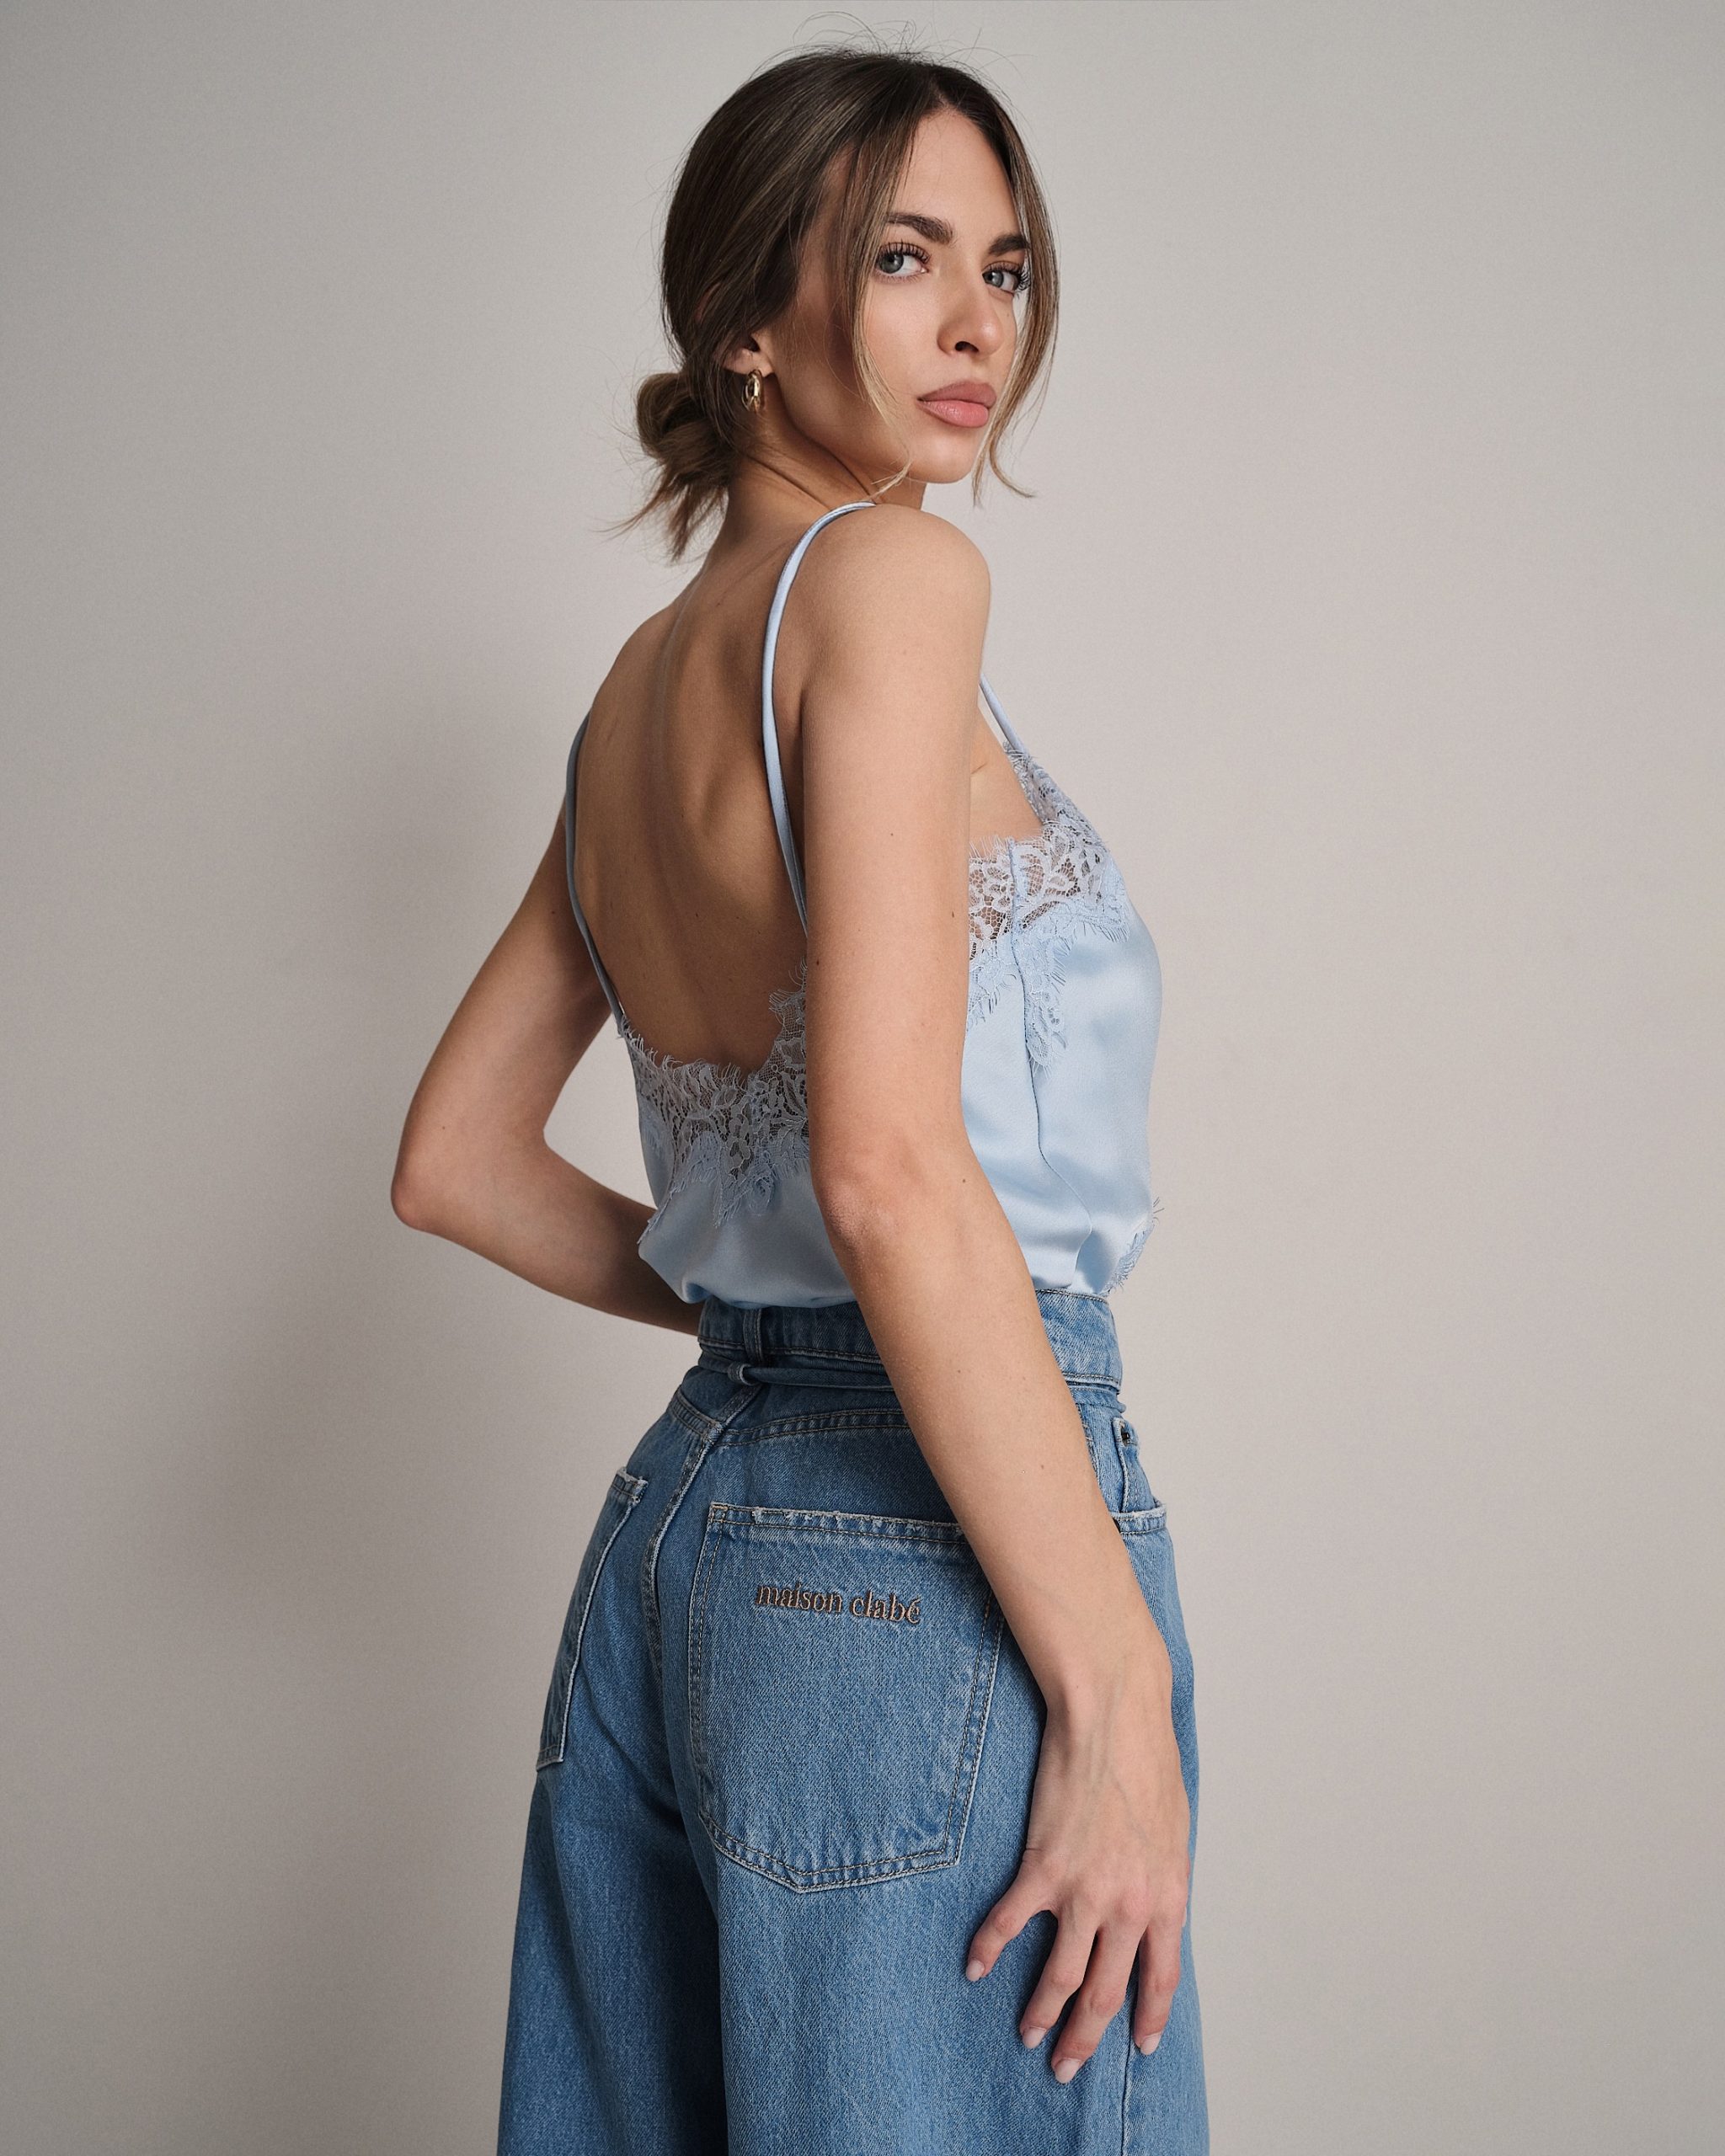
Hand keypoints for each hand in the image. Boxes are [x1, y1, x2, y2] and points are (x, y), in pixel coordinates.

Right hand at [963, 1669, 1189, 2079]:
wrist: (1115, 1714)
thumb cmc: (1149, 1760)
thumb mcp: (1174, 1831)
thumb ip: (1161, 1878)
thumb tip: (1150, 1909)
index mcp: (1169, 1898)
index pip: (1160, 1979)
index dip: (1147, 2018)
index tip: (1139, 2045)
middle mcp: (1129, 1907)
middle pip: (1104, 1994)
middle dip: (1084, 2039)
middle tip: (1066, 2067)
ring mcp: (1084, 1891)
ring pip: (1060, 1976)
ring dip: (1040, 2013)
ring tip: (1027, 2033)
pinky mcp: (1043, 1867)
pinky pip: (1009, 1924)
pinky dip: (989, 1950)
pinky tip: (976, 1967)